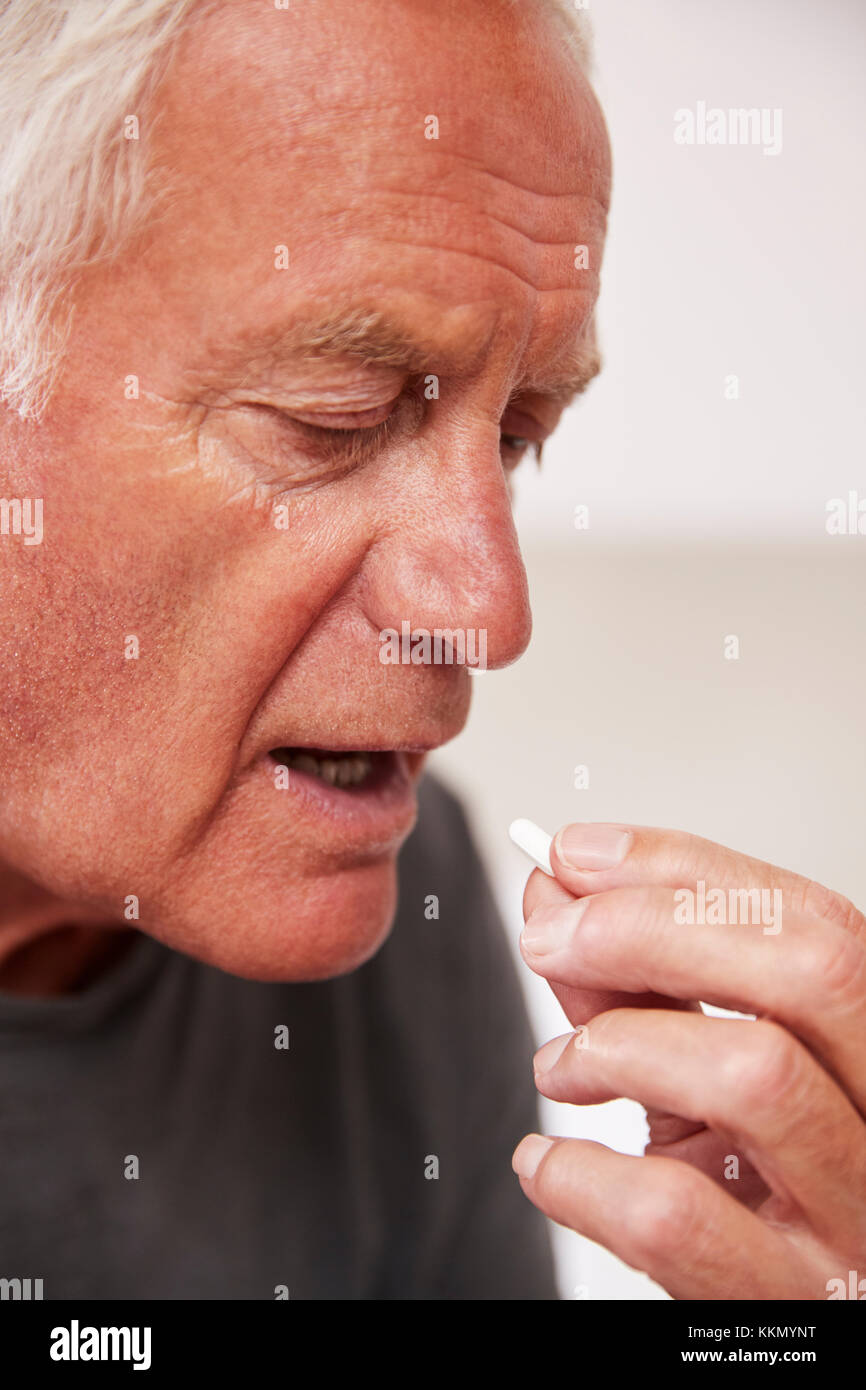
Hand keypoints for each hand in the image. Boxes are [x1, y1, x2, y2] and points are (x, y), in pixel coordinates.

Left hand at [511, 823, 865, 1299]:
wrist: (787, 1319)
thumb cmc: (751, 1184)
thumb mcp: (708, 1072)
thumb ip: (641, 984)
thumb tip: (559, 893)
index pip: (814, 922)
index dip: (684, 868)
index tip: (578, 853)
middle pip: (808, 972)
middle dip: (652, 929)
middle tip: (550, 935)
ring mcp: (856, 1222)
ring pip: (754, 1076)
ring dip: (619, 1046)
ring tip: (561, 1066)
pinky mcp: (787, 1306)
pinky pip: (676, 1219)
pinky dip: (580, 1174)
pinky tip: (547, 1163)